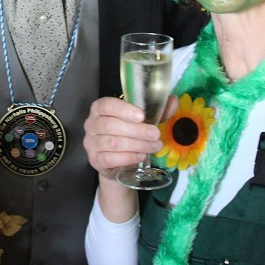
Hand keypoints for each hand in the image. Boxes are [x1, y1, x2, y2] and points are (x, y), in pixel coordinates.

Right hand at [83, 96, 171, 222]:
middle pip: (111, 125)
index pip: (107, 105)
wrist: (118, 163)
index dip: (124, 110)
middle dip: (137, 131)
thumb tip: (173, 101)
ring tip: (153, 147)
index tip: (142, 116)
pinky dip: (128, 157)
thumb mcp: (144, 122)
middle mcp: (91, 124)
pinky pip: (109, 158)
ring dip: (136, 145)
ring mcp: (91, 142)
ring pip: (112, 142)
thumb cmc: (129, 135)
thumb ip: (157, 111)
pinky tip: (141, 156)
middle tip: (156, 135)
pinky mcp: (94, 159)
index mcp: (100, 108)